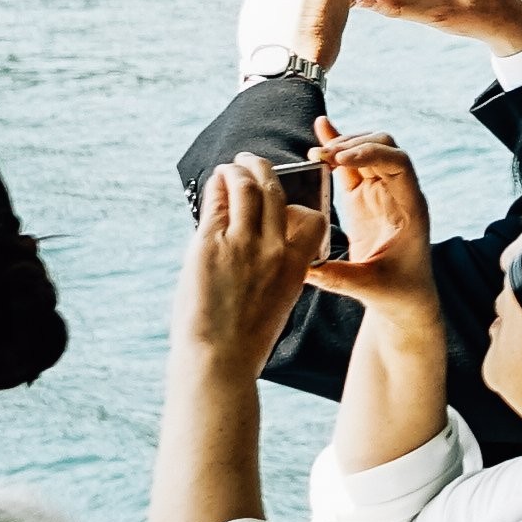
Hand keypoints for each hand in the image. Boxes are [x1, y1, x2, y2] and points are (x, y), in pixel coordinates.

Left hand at [181, 157, 326, 371]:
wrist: (218, 359)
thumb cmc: (244, 339)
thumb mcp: (277, 301)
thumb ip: (275, 269)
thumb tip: (258, 244)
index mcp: (296, 266)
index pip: (311, 219)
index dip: (298, 204)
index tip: (283, 200)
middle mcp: (274, 249)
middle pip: (274, 192)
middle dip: (264, 170)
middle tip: (252, 162)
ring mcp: (242, 244)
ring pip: (246, 188)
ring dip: (238, 170)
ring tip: (230, 166)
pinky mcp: (210, 244)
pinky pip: (217, 202)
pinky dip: (217, 185)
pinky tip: (214, 181)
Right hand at [304, 128, 439, 298]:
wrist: (404, 299)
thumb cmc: (396, 294)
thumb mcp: (369, 289)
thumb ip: (339, 278)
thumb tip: (304, 268)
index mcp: (411, 209)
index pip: (400, 164)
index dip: (372, 154)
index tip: (340, 159)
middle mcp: (399, 193)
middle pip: (384, 147)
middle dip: (354, 144)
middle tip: (323, 156)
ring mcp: (380, 193)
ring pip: (366, 150)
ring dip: (342, 145)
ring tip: (315, 155)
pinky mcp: (363, 198)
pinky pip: (351, 165)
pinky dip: (337, 148)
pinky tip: (321, 129)